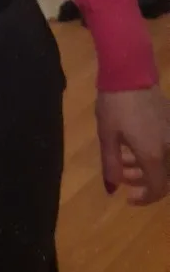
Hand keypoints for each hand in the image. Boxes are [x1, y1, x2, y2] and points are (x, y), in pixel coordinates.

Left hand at [96, 85, 168, 204]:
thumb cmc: (115, 105)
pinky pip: (167, 146)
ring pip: (166, 161)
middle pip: (165, 177)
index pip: (158, 188)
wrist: (130, 73)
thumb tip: (112, 189)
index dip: (145, 198)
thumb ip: (111, 165)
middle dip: (144, 181)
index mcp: (154, 154)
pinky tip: (134, 145)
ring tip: (124, 160)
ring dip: (147, 167)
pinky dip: (153, 153)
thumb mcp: (107, 136)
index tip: (128, 197)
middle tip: (123, 176)